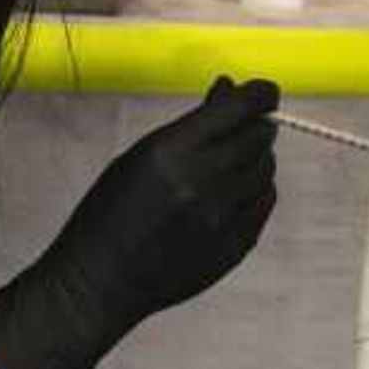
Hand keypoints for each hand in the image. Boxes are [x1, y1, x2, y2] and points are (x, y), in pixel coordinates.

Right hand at [0, 76, 279, 368]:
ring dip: (255, 158)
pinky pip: (264, 202)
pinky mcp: (236, 245)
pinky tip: (234, 192)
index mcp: (172, 151)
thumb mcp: (140, 156)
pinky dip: (256, 190)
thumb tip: (229, 87)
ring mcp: (223, 216)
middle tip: (243, 128)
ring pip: (266, 169)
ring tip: (230, 164)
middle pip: (260, 136)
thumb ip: (192, 124)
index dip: (261, 93)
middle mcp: (203, 181)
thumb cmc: (110, 213)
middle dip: (255, 125)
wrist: (101, 280)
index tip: (264, 92)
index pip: (241, 107)